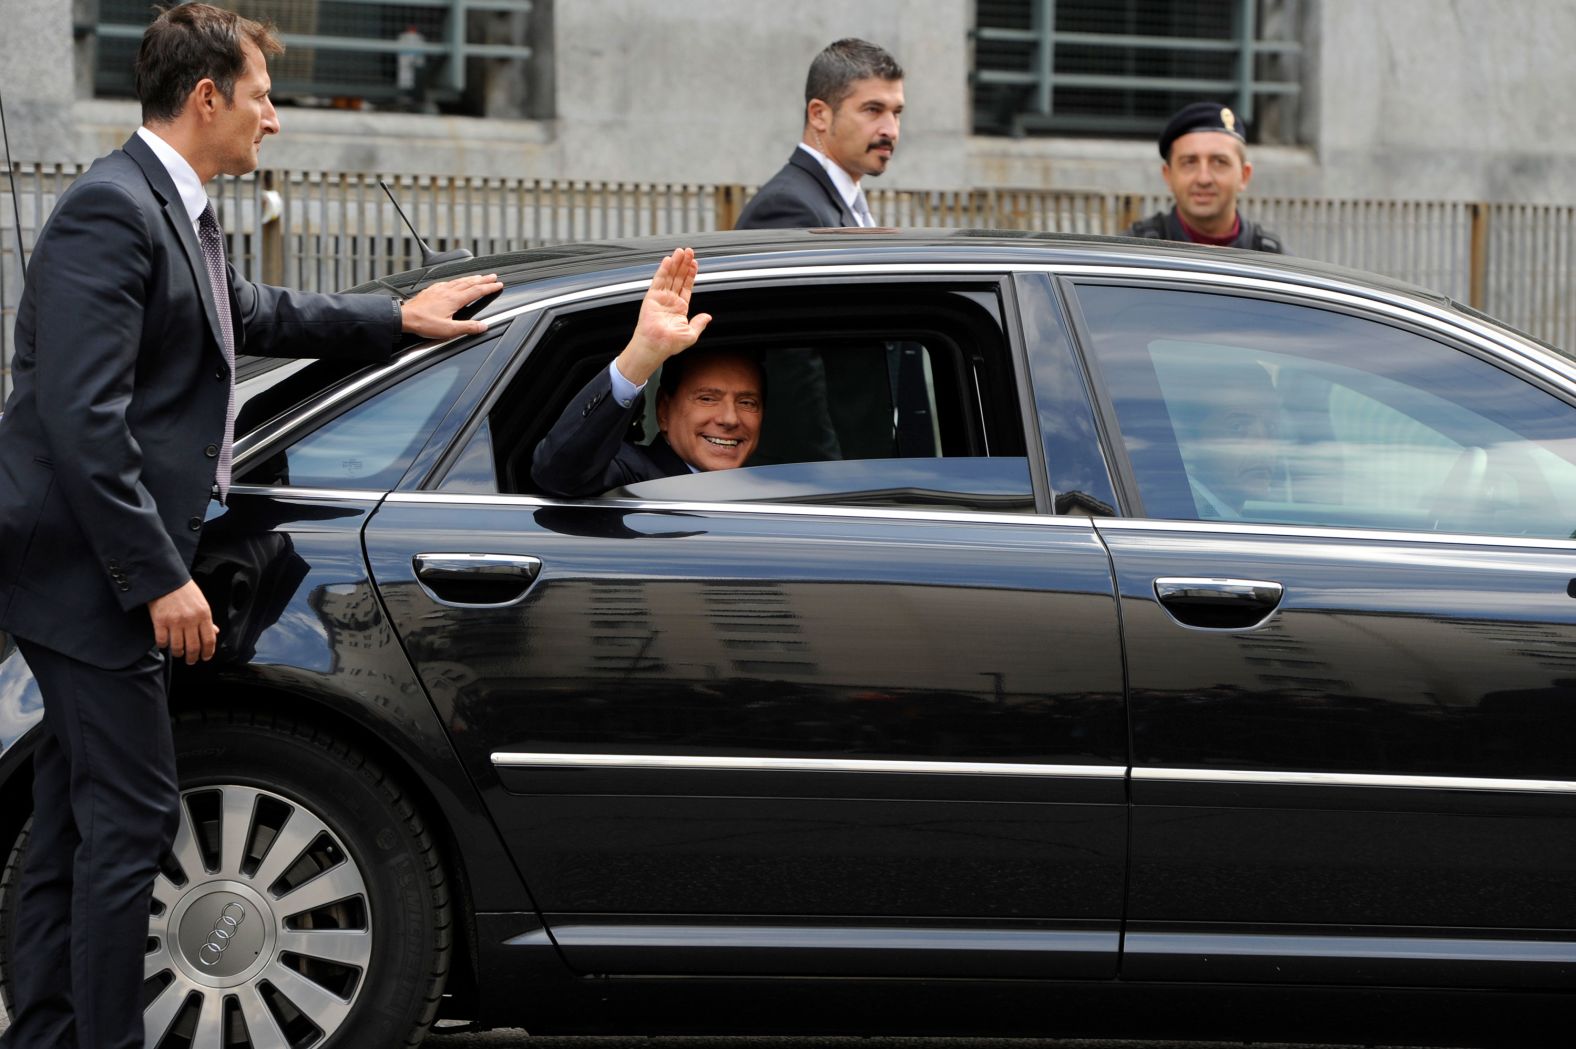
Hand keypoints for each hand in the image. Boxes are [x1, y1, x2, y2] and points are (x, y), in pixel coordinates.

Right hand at [148, 580, 218, 664]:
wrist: (166, 579)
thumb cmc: (184, 590)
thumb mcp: (201, 603)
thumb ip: (207, 619)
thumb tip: (214, 632)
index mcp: (203, 615)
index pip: (209, 640)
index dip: (208, 652)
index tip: (206, 657)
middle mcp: (190, 620)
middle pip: (194, 647)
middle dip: (193, 658)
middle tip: (191, 660)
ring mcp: (174, 621)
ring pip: (178, 647)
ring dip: (178, 654)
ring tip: (178, 654)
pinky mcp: (160, 621)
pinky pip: (162, 641)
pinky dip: (164, 646)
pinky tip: (165, 645)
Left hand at [400, 274, 502, 338]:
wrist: (404, 317)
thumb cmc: (424, 323)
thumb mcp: (448, 330)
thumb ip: (468, 327)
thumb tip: (483, 326)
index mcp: (454, 299)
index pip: (477, 291)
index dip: (489, 287)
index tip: (498, 284)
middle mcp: (448, 291)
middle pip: (470, 282)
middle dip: (483, 279)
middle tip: (493, 276)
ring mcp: (439, 289)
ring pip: (459, 280)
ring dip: (471, 278)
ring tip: (479, 276)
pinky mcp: (431, 290)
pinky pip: (448, 281)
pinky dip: (457, 280)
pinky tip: (455, 281)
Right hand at [614, 248, 713, 384]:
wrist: (656, 346)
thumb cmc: (670, 344)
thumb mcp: (691, 334)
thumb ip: (699, 323)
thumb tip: (708, 317)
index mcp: (680, 308)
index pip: (686, 287)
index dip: (691, 275)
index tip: (695, 263)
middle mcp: (670, 301)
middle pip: (678, 278)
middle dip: (684, 265)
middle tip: (689, 252)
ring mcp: (661, 298)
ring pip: (670, 276)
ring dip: (676, 264)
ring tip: (681, 252)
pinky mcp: (652, 297)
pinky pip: (659, 280)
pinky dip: (664, 269)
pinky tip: (669, 260)